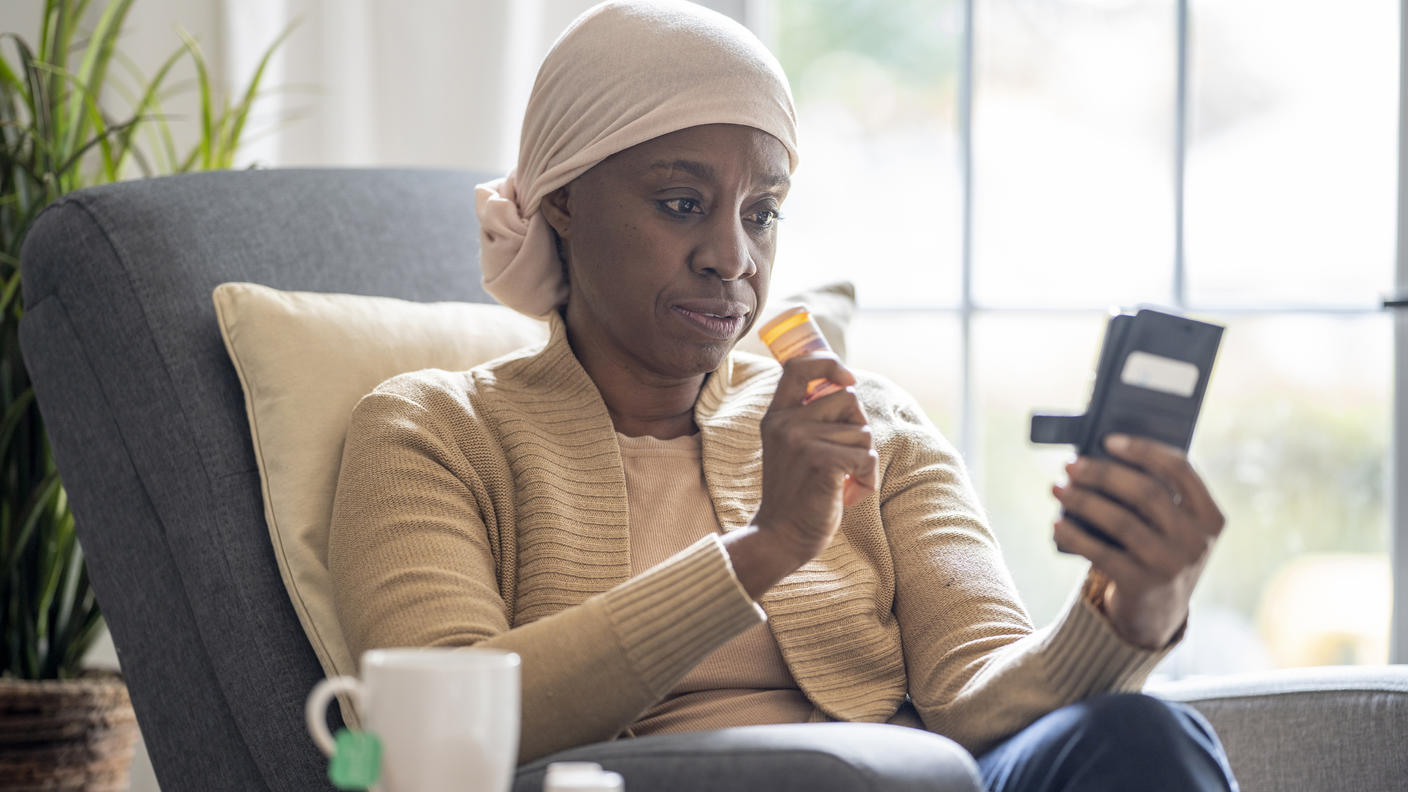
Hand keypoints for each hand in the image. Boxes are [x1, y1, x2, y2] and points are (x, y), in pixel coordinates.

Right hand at [752, 353, 877, 564]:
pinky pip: (867, 458)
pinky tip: (848, 494)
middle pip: (849, 399)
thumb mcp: (793, 447)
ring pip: (862, 433)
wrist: (780, 537)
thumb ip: (810, 419)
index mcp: (777, 416)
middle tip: (844, 458)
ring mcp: (802, 441)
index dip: (829, 364)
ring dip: (863, 460)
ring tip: (841, 481)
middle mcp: (786, 423)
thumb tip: (849, 387)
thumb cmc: (797, 493)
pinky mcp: (822, 461)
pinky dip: (867, 479)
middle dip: (858, 428)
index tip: (847, 380)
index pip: (799, 366)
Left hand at [1050, 434, 1225, 649]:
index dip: (1143, 450)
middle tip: (1071, 464)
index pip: (1181, 470)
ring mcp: (1171, 565)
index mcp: (1210, 517)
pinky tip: (1057, 523)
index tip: (1108, 440)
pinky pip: (1102, 553)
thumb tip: (1100, 457)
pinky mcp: (1142, 586)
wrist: (1158, 613)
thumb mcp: (1171, 527)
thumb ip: (1153, 496)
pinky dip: (1075, 535)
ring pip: (1121, 521)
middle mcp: (1196, 541)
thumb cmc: (1157, 551)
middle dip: (1103, 474)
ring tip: (1058, 488)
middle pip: (1146, 493)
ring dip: (1083, 500)